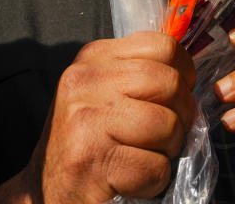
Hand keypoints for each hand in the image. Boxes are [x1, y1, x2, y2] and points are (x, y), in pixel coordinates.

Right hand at [0, 32, 196, 203]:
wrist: (44, 189)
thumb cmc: (85, 140)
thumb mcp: (105, 91)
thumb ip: (140, 73)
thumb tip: (190, 73)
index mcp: (94, 58)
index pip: (163, 46)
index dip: (183, 74)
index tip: (174, 98)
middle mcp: (86, 81)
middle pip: (170, 84)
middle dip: (182, 116)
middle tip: (166, 135)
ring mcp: (86, 119)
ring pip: (166, 125)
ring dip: (168, 151)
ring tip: (145, 157)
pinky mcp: (91, 160)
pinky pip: (154, 168)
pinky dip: (153, 181)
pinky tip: (130, 179)